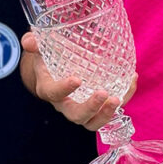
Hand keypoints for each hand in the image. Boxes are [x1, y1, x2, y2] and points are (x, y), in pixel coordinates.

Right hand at [19, 32, 137, 131]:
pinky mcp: (99, 107)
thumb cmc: (49, 58)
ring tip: (118, 98)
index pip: (53, 94)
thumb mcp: (41, 49)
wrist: (59, 69)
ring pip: (94, 122)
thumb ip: (34, 43)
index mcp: (49, 89)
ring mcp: (83, 108)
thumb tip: (30, 41)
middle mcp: (66, 104)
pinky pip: (111, 110)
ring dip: (107, 114)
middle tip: (104, 93)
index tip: (76, 79)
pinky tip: (132, 79)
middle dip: (90, 108)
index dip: (64, 90)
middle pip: (77, 116)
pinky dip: (125, 96)